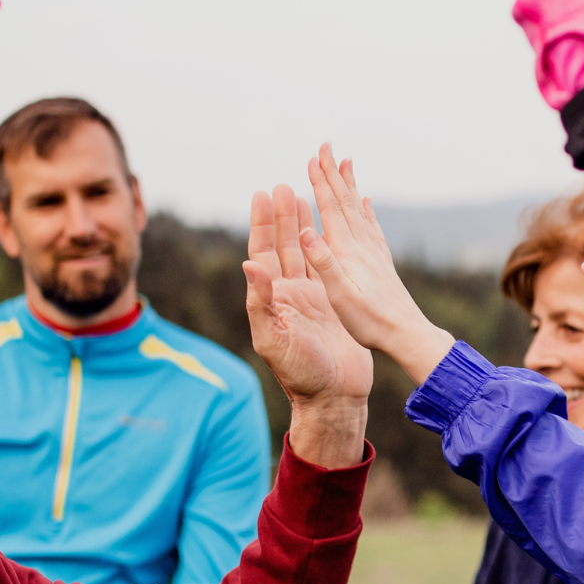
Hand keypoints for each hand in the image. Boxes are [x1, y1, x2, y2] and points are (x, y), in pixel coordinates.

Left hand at [245, 185, 372, 469]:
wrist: (335, 397)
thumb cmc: (302, 375)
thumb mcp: (275, 340)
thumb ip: (262, 303)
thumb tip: (248, 263)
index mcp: (272, 301)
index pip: (262, 254)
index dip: (261, 224)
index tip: (262, 194)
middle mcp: (289, 295)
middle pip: (282, 247)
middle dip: (281, 216)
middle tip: (284, 186)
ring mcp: (311, 299)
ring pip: (303, 254)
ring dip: (300, 226)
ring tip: (302, 196)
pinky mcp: (333, 305)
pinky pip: (326, 268)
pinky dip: (324, 246)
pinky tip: (327, 230)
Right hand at [294, 144, 455, 385]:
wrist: (407, 334)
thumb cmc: (370, 321)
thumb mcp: (339, 295)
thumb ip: (323, 262)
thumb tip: (305, 229)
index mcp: (347, 251)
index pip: (331, 208)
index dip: (321, 182)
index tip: (314, 156)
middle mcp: (362, 246)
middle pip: (345, 201)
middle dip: (333, 173)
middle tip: (327, 146)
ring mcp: (375, 253)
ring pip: (359, 210)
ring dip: (350, 185)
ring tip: (347, 163)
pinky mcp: (382, 263)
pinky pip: (372, 228)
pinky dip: (367, 211)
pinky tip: (367, 203)